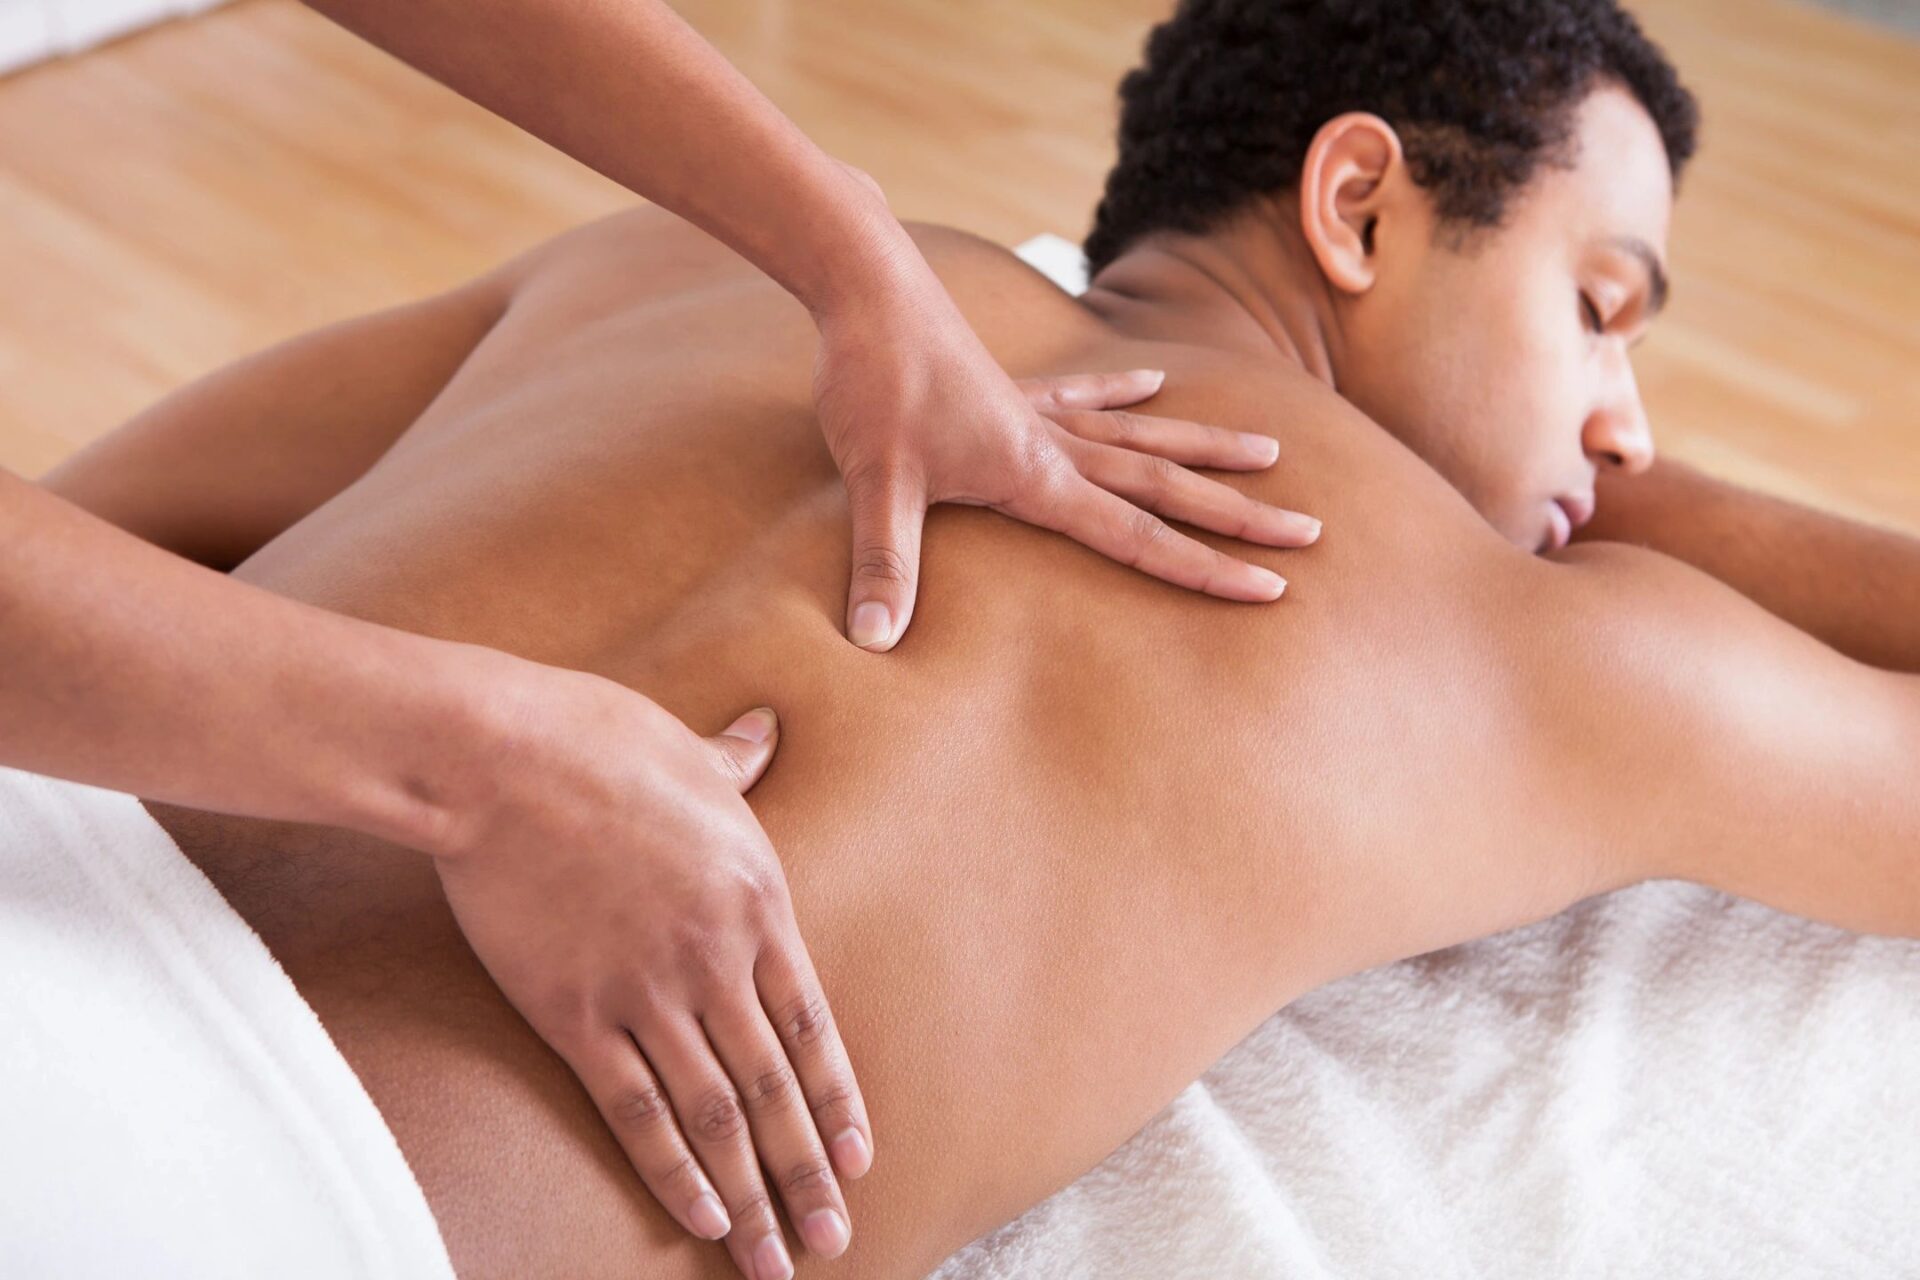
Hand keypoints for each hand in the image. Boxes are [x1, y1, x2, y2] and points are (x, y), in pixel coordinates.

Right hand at [429, 668, 868, 1279]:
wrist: (502, 760)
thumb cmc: (598, 741)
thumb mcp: (690, 751)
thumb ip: (736, 763)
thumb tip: (763, 733)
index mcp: (756, 902)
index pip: (811, 1027)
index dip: (837, 1101)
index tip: (858, 1161)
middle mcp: (714, 961)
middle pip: (772, 1089)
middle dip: (805, 1174)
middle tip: (832, 1241)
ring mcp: (646, 993)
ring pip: (714, 1117)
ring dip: (749, 1196)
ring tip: (772, 1263)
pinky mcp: (575, 1014)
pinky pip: (636, 1111)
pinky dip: (672, 1172)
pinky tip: (700, 1218)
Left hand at [810, 279, 1319, 650]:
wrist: (866, 286)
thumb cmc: (872, 384)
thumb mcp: (876, 483)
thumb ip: (885, 563)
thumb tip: (873, 640)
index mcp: (1035, 473)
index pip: (1137, 534)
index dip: (1203, 568)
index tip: (1269, 587)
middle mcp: (1052, 442)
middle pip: (1163, 483)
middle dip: (1236, 514)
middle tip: (1308, 530)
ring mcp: (1036, 410)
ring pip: (1141, 435)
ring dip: (1204, 448)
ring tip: (1268, 451)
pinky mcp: (1010, 387)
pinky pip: (1083, 395)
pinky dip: (1122, 391)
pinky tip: (1156, 380)